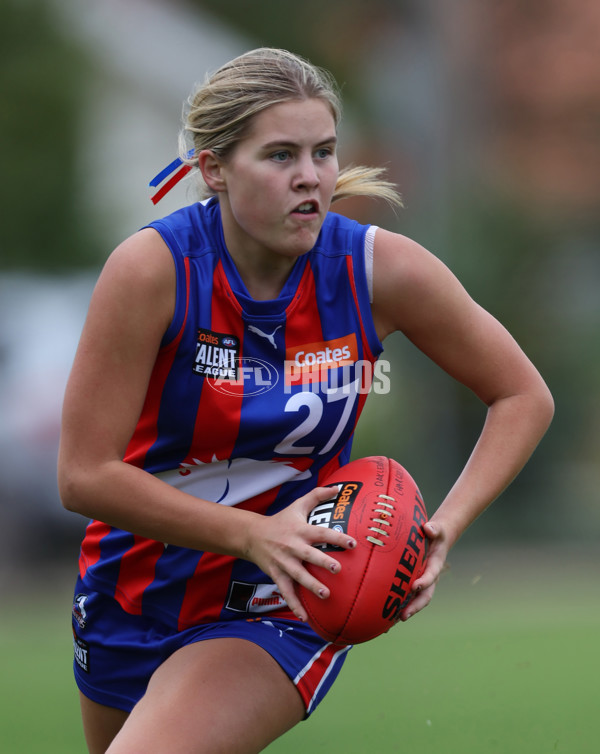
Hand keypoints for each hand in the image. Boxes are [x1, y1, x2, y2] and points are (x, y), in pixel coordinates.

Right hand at [244, 486, 356, 621]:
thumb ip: (318, 495)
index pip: (321, 533)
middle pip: (309, 555)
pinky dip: (295, 605)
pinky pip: (286, 592)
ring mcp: (284, 563)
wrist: (253, 535)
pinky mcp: (277, 575)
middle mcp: (293, 547)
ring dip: (311, 586)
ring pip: (298, 576)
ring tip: (326, 594)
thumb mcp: (298, 505)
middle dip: (323, 562)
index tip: (352, 543)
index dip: (336, 538)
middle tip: (338, 569)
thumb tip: (338, 487)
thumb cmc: (281, 520)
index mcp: (301, 530)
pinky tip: (306, 618)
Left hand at [398, 520, 448, 621]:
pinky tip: (386, 617)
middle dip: (414, 607)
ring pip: (415, 601)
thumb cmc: (435, 534)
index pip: (431, 576)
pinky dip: (398, 607)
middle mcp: (429, 578)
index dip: (424, 582)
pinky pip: (406, 597)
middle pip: (424, 596)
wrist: (436, 540)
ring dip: (405, 611)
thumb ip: (434, 529)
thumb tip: (428, 528)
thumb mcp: (436, 529)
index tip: (415, 586)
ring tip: (391, 623)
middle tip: (403, 615)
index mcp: (435, 566)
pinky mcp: (413, 584)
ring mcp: (421, 582)